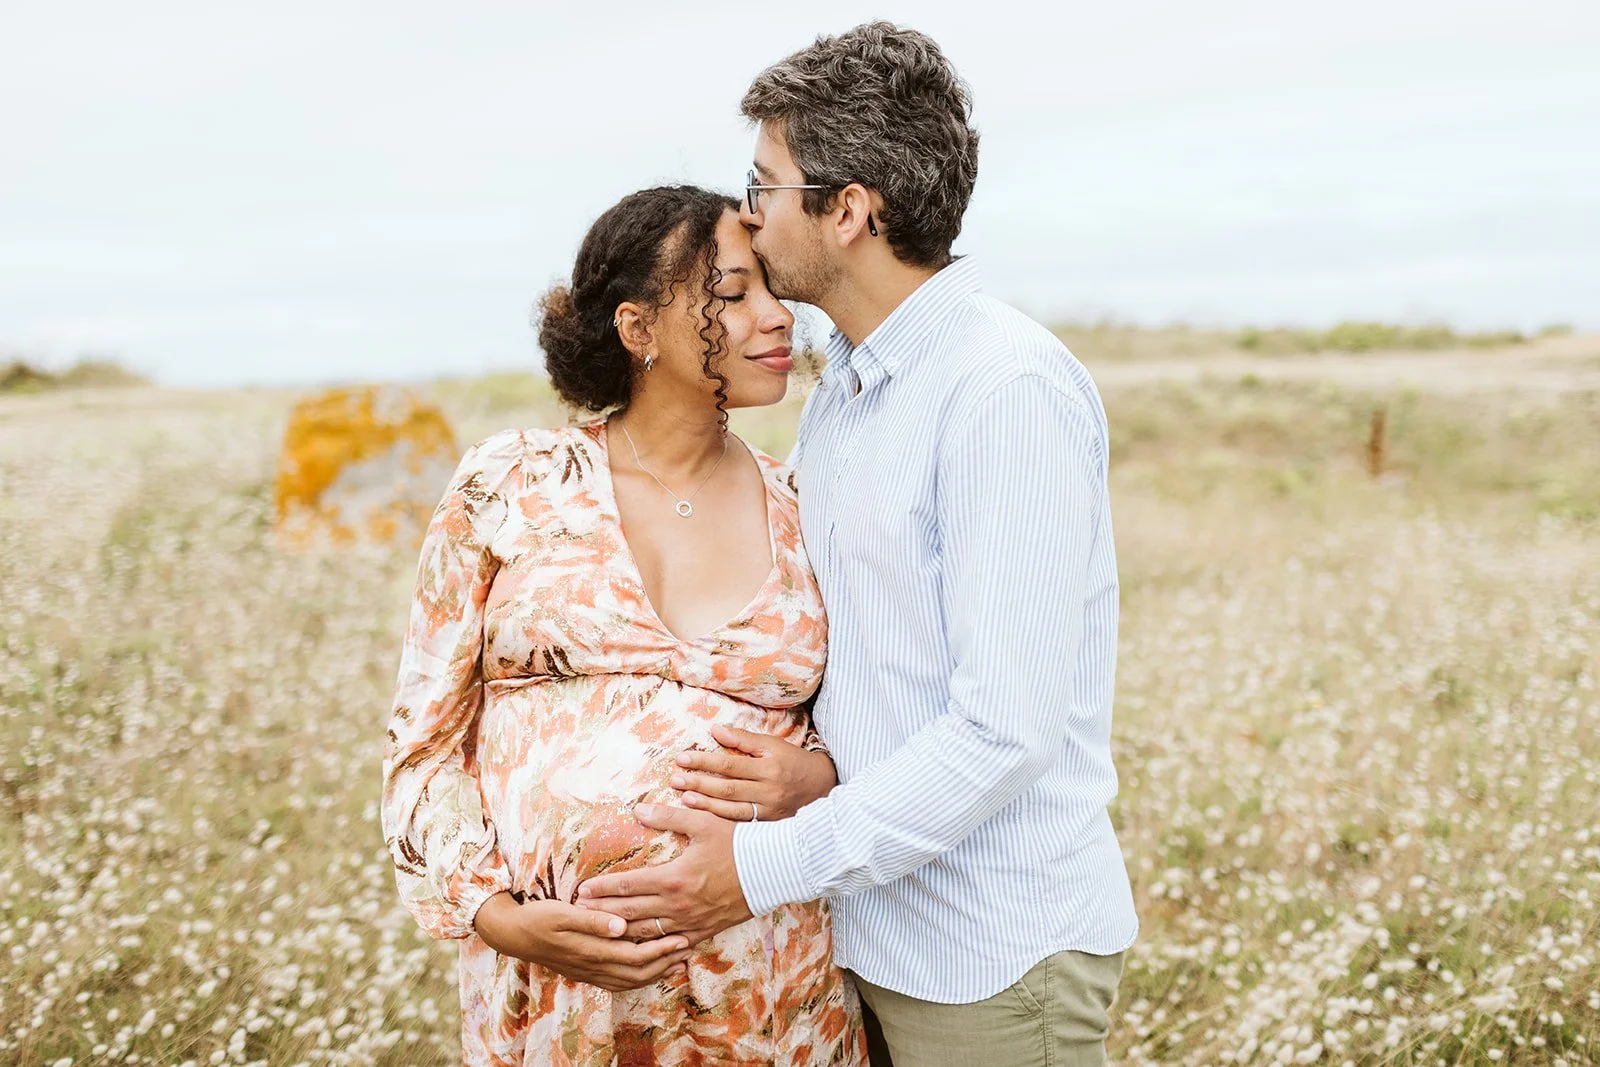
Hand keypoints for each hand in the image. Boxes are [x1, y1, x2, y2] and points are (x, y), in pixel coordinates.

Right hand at [472, 892, 692, 991]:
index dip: (661, 950)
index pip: (634, 956)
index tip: (682, 938)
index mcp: (590, 950)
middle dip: (666, 963)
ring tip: (677, 961)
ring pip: (629, 980)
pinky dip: (638, 978)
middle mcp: (592, 966)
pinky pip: (617, 982)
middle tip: (688, 948)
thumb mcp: (562, 913)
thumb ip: (592, 920)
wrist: (512, 934)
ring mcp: (588, 972)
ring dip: (656, 972)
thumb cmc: (537, 917)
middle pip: (637, 972)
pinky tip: (648, 970)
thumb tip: (621, 925)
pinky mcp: (584, 971)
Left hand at [576, 804, 751, 945]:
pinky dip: (652, 945)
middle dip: (602, 914)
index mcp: (674, 878)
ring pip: (647, 933)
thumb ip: (669, 815)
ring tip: (601, 930)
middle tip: (579, 914)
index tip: (581, 891)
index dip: (602, 889)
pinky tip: (640, 947)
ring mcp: (691, 922)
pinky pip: (671, 943)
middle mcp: (678, 905)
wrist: (773, 870)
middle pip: (630, 913)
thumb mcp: (703, 822)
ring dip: (621, 932)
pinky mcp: (704, 930)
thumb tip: (638, 809)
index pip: (628, 886)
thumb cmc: (738, 843)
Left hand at [670, 725, 836, 822]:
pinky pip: (740, 823)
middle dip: (699, 783)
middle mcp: (769, 790)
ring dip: (705, 805)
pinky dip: (720, 820)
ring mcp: (769, 810)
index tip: (682, 758)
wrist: (821, 787)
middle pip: (727, 788)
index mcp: (769, 767)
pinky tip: (704, 816)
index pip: (730, 764)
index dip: (704, 761)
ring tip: (684, 799)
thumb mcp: (772, 745)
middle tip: (675, 780)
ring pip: (732, 809)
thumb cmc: (792, 761)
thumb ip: (743, 739)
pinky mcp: (768, 825)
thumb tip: (715, 730)